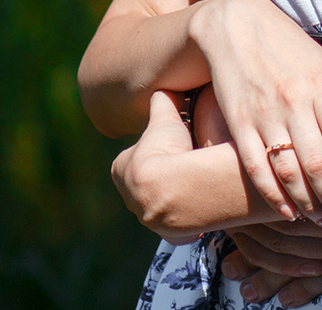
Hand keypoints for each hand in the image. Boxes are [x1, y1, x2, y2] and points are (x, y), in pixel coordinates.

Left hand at [113, 90, 205, 242]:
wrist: (180, 189)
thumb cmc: (168, 151)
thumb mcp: (164, 117)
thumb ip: (163, 102)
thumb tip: (166, 88)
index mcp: (120, 169)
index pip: (134, 157)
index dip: (153, 149)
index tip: (168, 145)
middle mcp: (129, 197)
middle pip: (146, 183)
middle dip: (162, 176)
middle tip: (183, 164)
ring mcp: (149, 218)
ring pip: (162, 204)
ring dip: (176, 196)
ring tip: (195, 183)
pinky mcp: (170, 233)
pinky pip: (180, 224)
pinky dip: (189, 216)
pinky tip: (200, 204)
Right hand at [192, 0, 321, 221]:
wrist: (233, 25)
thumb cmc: (287, 47)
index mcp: (320, 84)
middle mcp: (293, 100)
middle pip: (317, 162)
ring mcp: (263, 113)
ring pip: (288, 170)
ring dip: (308, 204)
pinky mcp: (239, 123)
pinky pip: (257, 168)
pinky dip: (273, 196)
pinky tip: (288, 213)